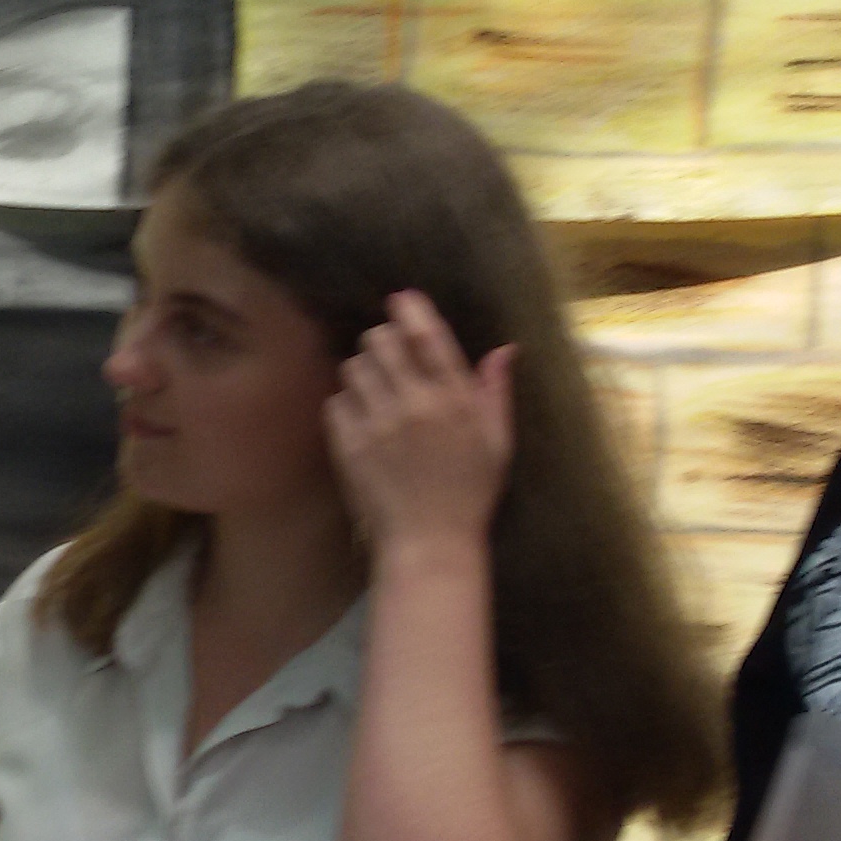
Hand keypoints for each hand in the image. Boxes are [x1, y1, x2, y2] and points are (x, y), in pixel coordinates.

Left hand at [325, 290, 515, 568]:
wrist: (429, 542)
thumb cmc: (469, 493)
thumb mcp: (497, 442)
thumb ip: (495, 392)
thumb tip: (504, 349)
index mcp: (455, 399)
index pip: (428, 336)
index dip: (411, 310)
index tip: (400, 299)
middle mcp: (414, 405)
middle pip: (380, 342)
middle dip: (383, 343)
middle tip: (390, 359)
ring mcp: (378, 424)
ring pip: (355, 367)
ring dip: (364, 372)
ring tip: (377, 393)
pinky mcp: (350, 445)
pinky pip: (336, 402)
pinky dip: (346, 405)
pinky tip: (362, 422)